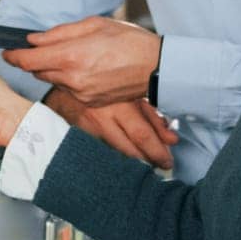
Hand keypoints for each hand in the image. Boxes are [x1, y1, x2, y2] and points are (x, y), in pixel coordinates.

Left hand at [3, 17, 161, 105]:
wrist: (157, 67)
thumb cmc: (129, 41)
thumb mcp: (93, 25)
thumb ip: (59, 33)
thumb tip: (34, 39)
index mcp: (70, 57)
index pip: (28, 60)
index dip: (13, 56)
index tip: (7, 51)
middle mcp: (72, 79)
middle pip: (38, 71)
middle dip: (36, 60)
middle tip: (43, 48)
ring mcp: (81, 94)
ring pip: (54, 80)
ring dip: (55, 69)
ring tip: (75, 55)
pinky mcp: (90, 103)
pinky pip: (70, 90)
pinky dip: (70, 79)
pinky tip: (87, 68)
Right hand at [47, 88, 177, 168]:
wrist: (69, 75)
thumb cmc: (104, 80)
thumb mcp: (133, 93)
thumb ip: (153, 115)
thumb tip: (170, 139)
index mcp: (119, 104)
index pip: (141, 135)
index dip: (157, 152)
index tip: (167, 160)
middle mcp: (102, 118)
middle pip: (129, 150)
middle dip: (148, 160)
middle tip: (160, 164)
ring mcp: (88, 127)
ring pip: (116, 152)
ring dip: (134, 158)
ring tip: (146, 158)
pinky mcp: (80, 132)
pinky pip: (103, 148)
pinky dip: (117, 153)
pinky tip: (126, 152)